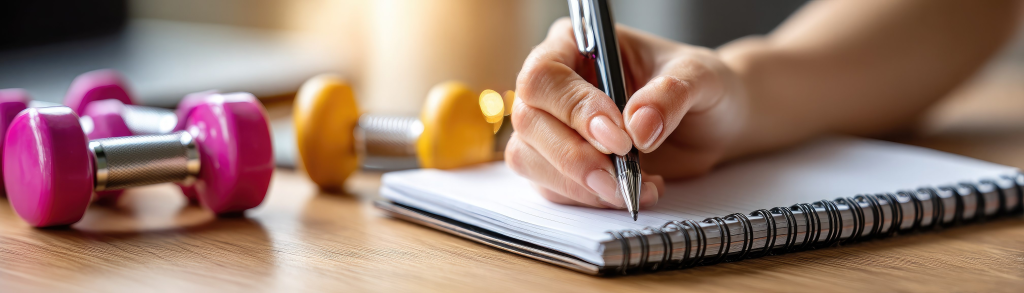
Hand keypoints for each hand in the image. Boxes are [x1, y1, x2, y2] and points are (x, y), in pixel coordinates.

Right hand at [506, 18, 748, 208]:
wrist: (712, 123)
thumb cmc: (700, 86)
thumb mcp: (699, 77)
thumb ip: (670, 94)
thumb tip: (638, 126)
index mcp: (576, 44)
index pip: (546, 75)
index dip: (574, 109)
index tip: (619, 138)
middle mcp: (555, 84)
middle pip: (529, 120)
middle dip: (574, 157)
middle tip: (620, 178)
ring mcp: (551, 126)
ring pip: (529, 158)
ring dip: (579, 185)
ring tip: (632, 188)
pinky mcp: (558, 163)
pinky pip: (552, 187)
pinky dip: (589, 198)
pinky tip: (630, 192)